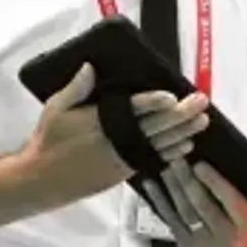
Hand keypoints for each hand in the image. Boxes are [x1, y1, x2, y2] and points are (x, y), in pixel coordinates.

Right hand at [26, 64, 209, 198]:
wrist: (43, 180)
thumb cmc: (49, 141)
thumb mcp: (56, 109)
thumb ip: (76, 87)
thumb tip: (91, 65)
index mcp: (101, 120)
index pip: (133, 108)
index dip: (154, 102)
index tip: (172, 96)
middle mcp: (117, 139)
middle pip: (156, 125)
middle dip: (181, 114)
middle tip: (201, 102)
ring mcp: (123, 158)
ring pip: (160, 143)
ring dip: (183, 132)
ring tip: (202, 122)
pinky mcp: (125, 172)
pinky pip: (154, 160)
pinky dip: (171, 153)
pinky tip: (186, 145)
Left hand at [142, 160, 246, 246]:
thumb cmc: (244, 225)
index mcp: (245, 224)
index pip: (229, 200)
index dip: (213, 182)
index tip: (199, 164)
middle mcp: (225, 236)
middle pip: (203, 205)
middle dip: (188, 182)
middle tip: (177, 161)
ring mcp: (203, 243)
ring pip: (184, 212)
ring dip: (172, 188)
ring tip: (166, 169)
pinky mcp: (185, 246)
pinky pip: (170, 221)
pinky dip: (159, 201)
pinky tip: (150, 185)